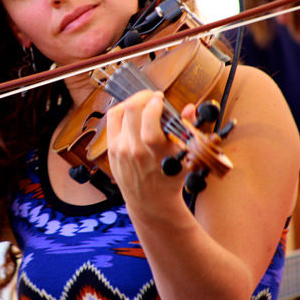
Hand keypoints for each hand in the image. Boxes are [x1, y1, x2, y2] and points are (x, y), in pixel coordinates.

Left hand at [105, 90, 190, 210]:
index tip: (161, 99)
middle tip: (153, 97)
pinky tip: (131, 111)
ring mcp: (119, 150)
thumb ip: (186, 129)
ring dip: (133, 103)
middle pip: (131, 110)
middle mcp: (134, 150)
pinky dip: (121, 111)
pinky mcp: (111, 150)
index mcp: (154, 152)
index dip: (154, 102)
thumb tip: (188, 108)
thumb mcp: (184, 157)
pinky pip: (112, 121)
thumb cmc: (170, 179)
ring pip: (120, 112)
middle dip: (143, 97)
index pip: (149, 119)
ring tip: (143, 103)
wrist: (150, 202)